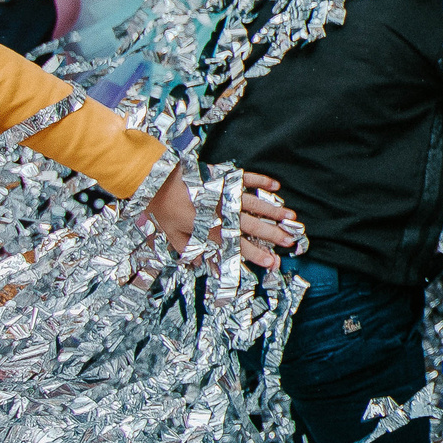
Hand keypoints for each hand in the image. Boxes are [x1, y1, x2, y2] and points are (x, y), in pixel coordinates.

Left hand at [142, 167, 304, 267]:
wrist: (151, 180)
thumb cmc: (159, 209)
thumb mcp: (169, 236)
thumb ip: (188, 250)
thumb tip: (201, 265)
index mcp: (209, 228)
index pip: (237, 244)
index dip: (255, 254)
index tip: (271, 261)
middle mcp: (221, 211)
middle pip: (251, 225)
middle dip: (272, 234)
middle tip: (290, 240)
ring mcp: (224, 193)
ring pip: (254, 204)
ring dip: (273, 211)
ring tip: (291, 218)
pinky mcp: (223, 177)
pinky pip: (246, 179)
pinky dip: (262, 182)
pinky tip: (276, 187)